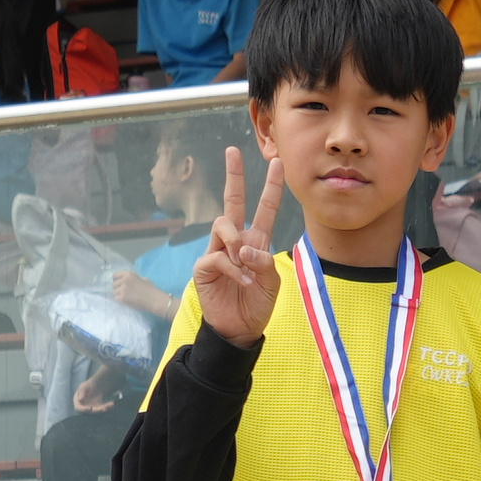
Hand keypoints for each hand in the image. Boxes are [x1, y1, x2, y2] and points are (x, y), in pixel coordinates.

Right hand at [191, 145, 280, 347]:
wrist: (239, 329)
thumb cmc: (257, 304)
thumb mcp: (272, 283)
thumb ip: (264, 263)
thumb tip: (245, 248)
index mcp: (256, 242)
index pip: (264, 209)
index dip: (271, 187)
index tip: (276, 163)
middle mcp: (235, 241)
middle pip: (232, 202)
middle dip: (234, 176)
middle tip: (232, 151)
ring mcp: (218, 252)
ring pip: (222, 225)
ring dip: (236, 240)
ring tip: (244, 260)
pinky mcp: (204, 267)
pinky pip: (217, 256)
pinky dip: (234, 269)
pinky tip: (243, 281)